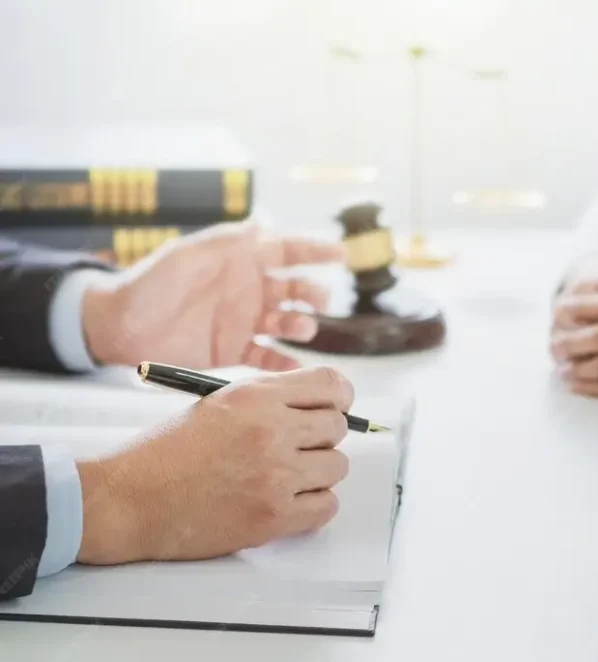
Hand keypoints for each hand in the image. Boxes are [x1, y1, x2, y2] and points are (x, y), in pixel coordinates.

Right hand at [75, 366, 352, 563]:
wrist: (127, 499)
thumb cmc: (165, 452)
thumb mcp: (217, 404)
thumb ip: (269, 401)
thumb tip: (322, 407)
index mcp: (255, 396)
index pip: (332, 385)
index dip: (340, 397)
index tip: (336, 407)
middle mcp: (271, 430)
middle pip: (338, 427)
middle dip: (323, 437)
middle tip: (298, 448)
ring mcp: (275, 475)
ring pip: (337, 467)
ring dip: (318, 473)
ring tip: (284, 477)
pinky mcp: (273, 516)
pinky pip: (327, 506)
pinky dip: (313, 506)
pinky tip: (286, 501)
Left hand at [82, 221, 345, 370]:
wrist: (120, 326)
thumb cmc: (150, 283)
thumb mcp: (185, 255)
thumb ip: (224, 242)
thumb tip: (261, 223)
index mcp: (242, 261)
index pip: (288, 251)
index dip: (316, 250)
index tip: (342, 254)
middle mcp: (250, 291)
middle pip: (296, 289)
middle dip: (314, 293)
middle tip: (319, 300)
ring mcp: (244, 322)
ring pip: (288, 323)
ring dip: (301, 325)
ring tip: (300, 328)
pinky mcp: (235, 352)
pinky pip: (269, 358)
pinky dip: (285, 363)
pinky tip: (295, 367)